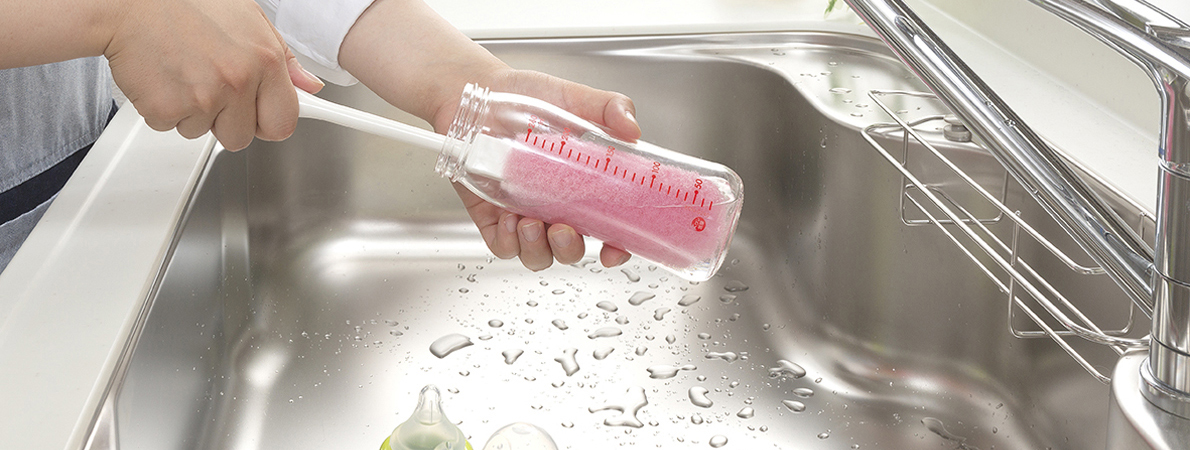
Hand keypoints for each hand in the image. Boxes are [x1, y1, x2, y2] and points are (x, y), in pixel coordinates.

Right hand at [104, 0, 323, 149]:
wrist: (128, 1)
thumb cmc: (186, 4)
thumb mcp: (249, 19)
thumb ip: (284, 59)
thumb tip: (309, 86)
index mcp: (264, 60)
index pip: (284, 121)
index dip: (270, 122)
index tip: (266, 119)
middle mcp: (237, 80)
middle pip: (243, 137)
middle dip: (229, 121)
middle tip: (213, 87)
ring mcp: (202, 98)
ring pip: (205, 133)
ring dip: (195, 113)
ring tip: (186, 73)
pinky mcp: (166, 109)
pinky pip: (172, 128)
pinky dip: (166, 109)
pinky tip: (166, 78)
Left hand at [338, 0, 638, 270]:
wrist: (479, 94)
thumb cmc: (527, 98)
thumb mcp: (576, 98)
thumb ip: (612, 109)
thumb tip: (632, 129)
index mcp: (584, 187)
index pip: (609, 229)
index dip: (616, 246)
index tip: (613, 248)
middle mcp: (556, 206)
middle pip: (571, 250)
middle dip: (570, 249)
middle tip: (563, 229)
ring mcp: (523, 214)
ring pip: (538, 255)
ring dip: (538, 248)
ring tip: (530, 222)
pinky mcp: (492, 216)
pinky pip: (503, 246)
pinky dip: (508, 241)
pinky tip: (508, 218)